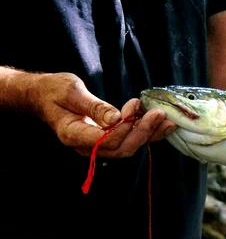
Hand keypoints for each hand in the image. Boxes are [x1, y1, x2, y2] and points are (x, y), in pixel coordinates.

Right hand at [27, 72, 175, 156]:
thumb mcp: (71, 91)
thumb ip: (94, 106)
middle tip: (158, 113)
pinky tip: (164, 125)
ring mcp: (97, 145)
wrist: (44, 96)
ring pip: (129, 146)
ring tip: (168, 120)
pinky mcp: (108, 139)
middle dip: (143, 132)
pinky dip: (148, 133)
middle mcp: (87, 146)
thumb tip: (116, 118)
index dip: (123, 128)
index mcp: (73, 135)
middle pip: (121, 148)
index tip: (134, 107)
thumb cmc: (54, 90)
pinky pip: (130, 140)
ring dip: (150, 134)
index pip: (104, 141)